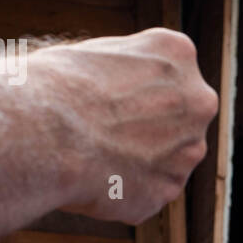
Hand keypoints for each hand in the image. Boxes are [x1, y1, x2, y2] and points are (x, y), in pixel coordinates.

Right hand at [33, 28, 218, 223]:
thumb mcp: (95, 54)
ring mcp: (189, 148)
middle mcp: (198, 99)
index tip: (99, 97)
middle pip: (176, 117)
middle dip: (145, 127)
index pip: (164, 74)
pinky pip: (148, 190)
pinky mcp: (169, 188)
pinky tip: (94, 179)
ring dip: (136, 160)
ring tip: (92, 156)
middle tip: (100, 132)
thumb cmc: (54, 85)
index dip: (127, 89)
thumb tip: (119, 90)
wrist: (43, 131)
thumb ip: (123, 73)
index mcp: (177, 53)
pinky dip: (123, 190)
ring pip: (167, 157)